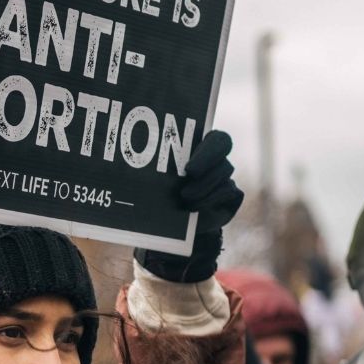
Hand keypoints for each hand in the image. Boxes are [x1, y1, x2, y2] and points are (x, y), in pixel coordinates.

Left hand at [134, 131, 243, 282]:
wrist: (179, 227)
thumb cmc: (164, 195)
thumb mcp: (159, 180)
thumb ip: (154, 167)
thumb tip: (131, 162)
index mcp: (200, 145)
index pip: (215, 137)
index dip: (205, 148)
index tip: (188, 167)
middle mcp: (216, 157)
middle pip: (223, 145)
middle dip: (206, 158)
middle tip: (189, 172)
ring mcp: (226, 175)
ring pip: (224, 170)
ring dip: (203, 184)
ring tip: (184, 196)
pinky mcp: (232, 194)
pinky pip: (228, 190)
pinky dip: (209, 199)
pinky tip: (192, 208)